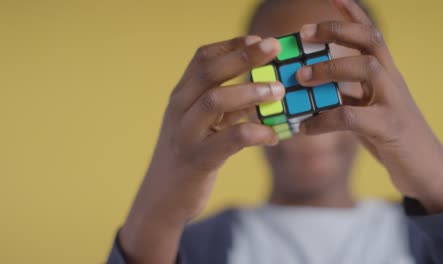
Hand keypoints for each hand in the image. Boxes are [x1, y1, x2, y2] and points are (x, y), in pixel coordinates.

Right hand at [119, 36, 283, 262]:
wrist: (162, 198)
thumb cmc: (189, 156)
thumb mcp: (202, 125)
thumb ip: (226, 107)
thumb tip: (265, 91)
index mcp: (181, 96)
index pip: (202, 59)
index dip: (230, 45)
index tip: (257, 40)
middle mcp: (179, 109)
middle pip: (209, 72)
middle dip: (243, 56)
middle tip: (273, 47)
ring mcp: (186, 134)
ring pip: (215, 100)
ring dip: (250, 92)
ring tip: (278, 91)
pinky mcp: (197, 159)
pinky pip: (230, 140)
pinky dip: (255, 133)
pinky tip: (273, 136)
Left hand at [298, 0, 442, 212]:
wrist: (425, 170)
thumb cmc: (391, 137)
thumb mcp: (369, 110)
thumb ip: (348, 97)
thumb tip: (311, 91)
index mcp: (386, 75)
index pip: (370, 34)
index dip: (352, 12)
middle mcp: (392, 82)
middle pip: (370, 40)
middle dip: (336, 30)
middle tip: (304, 31)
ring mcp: (393, 102)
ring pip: (366, 68)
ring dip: (329, 68)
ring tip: (300, 76)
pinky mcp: (389, 128)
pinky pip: (352, 116)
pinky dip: (323, 120)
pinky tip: (305, 127)